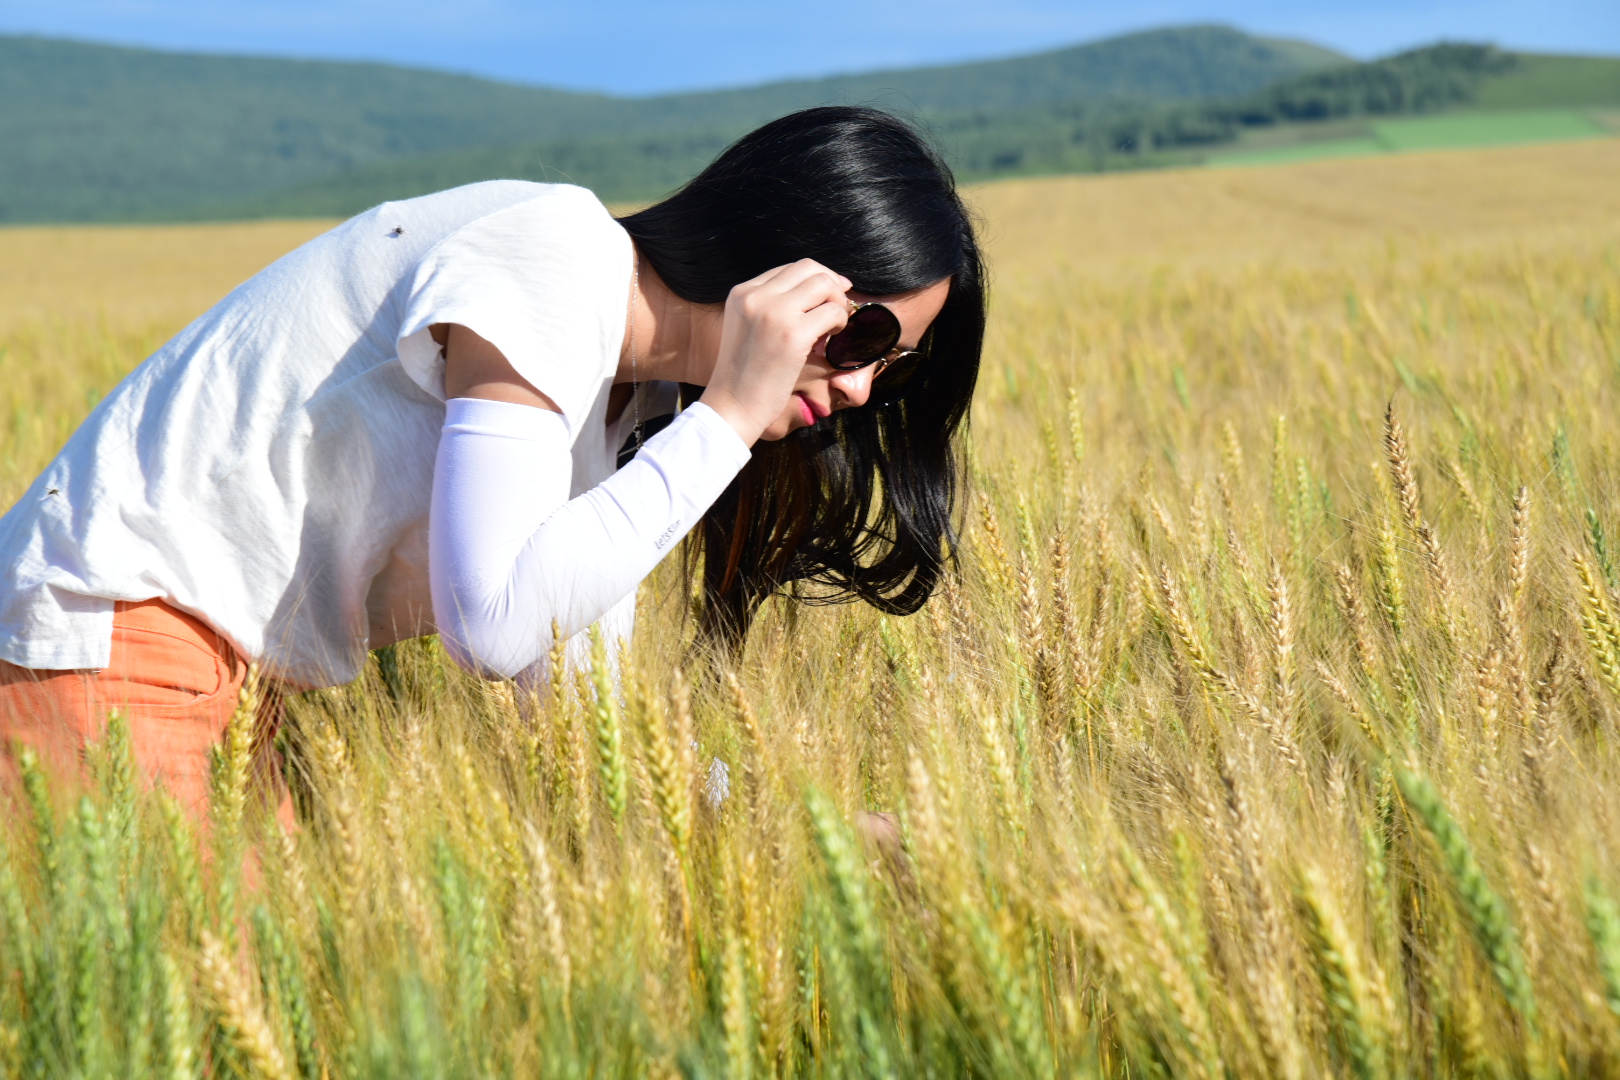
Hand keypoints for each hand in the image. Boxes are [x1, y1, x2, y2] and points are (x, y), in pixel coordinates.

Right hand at [699, 260, 850, 444]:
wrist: (732, 406)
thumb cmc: (743, 375)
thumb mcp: (745, 328)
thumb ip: (768, 307)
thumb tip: (813, 292)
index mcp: (742, 292)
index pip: (789, 269)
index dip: (815, 278)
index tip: (830, 295)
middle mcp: (756, 296)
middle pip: (808, 268)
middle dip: (831, 283)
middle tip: (838, 307)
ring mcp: (774, 313)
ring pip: (823, 284)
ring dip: (837, 301)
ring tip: (833, 326)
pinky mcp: (792, 334)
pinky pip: (832, 311)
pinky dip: (840, 322)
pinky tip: (831, 339)